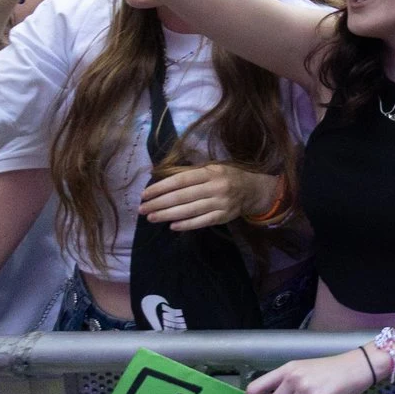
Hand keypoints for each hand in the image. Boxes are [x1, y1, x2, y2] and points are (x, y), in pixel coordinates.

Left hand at [138, 164, 277, 231]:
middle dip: (159, 203)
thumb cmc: (227, 176)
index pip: (180, 180)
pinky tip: (172, 226)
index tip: (144, 194)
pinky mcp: (223, 217)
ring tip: (151, 217)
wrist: (253, 190)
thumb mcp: (212, 168)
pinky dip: (186, 224)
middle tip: (141, 209)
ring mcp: (220, 203)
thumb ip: (190, 173)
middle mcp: (215, 187)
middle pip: (182, 197)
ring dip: (167, 215)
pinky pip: (201, 222)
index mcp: (210, 172)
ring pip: (189, 210)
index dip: (161, 187)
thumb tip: (162, 179)